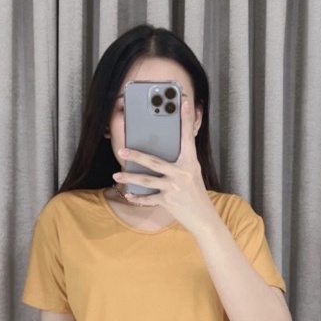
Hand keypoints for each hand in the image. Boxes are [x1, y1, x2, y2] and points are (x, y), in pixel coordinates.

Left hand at [112, 99, 218, 234]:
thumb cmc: (196, 192)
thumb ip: (181, 160)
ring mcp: (174, 188)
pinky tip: (128, 195)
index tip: (184, 103)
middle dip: (136, 156)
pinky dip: (138, 198)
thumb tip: (164, 148)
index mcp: (190, 162)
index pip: (187, 137)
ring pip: (147, 181)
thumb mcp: (192, 172)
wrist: (203, 217)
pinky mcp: (168, 202)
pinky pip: (149, 199)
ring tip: (116, 175)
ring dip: (130, 178)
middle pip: (154, 162)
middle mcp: (182, 174)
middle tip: (121, 150)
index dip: (185, 120)